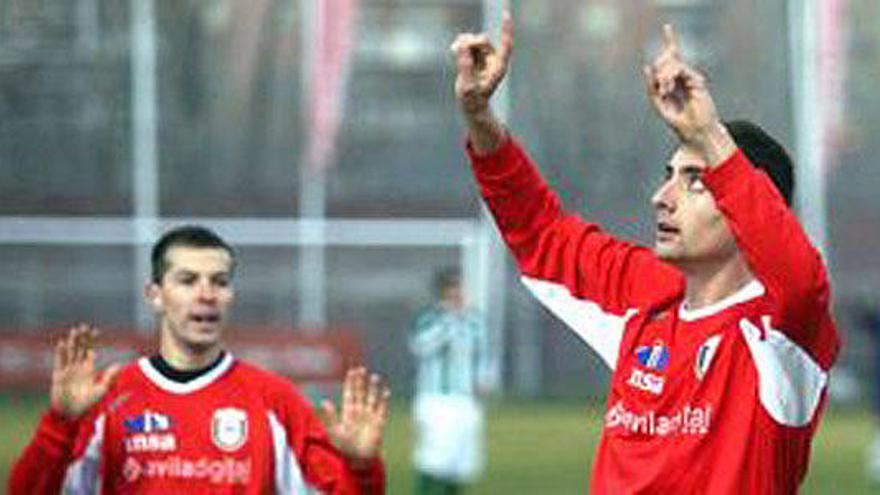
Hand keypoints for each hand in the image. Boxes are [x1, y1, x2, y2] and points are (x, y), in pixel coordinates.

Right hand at [50, 324, 121, 418]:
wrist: (72, 414)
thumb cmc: (88, 404)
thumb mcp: (102, 389)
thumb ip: (110, 377)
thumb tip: (120, 365)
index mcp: (88, 370)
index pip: (89, 351)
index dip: (91, 341)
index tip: (95, 330)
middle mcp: (77, 368)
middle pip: (79, 349)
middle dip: (81, 338)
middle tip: (83, 326)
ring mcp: (68, 371)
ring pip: (70, 352)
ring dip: (72, 342)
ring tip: (74, 331)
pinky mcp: (59, 376)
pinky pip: (60, 362)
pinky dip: (61, 353)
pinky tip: (62, 343)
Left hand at [321, 367, 389, 462]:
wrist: (359, 460)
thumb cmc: (345, 447)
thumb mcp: (335, 431)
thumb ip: (331, 416)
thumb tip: (324, 401)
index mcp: (348, 412)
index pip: (350, 394)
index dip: (351, 383)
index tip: (351, 371)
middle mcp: (359, 412)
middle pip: (360, 393)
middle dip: (361, 381)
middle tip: (361, 369)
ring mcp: (370, 416)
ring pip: (371, 398)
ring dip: (373, 388)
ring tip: (374, 377)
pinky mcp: (379, 423)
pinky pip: (382, 409)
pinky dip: (384, 400)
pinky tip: (385, 391)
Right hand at [451, 11, 513, 116]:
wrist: (472, 106)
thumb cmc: (473, 100)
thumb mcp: (467, 86)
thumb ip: (464, 66)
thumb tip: (461, 48)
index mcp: (498, 66)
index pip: (505, 44)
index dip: (506, 29)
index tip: (506, 14)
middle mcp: (494, 60)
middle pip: (484, 42)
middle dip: (470, 42)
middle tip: (456, 48)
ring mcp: (485, 58)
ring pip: (475, 41)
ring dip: (464, 43)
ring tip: (454, 50)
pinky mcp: (476, 58)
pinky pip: (469, 45)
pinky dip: (461, 46)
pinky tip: (454, 50)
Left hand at [643, 24, 735, 164]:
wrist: (696, 133)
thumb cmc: (679, 122)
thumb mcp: (660, 104)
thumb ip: (653, 88)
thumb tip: (647, 67)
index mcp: (675, 82)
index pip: (672, 59)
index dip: (671, 40)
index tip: (668, 27)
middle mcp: (683, 77)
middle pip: (669, 59)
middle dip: (659, 71)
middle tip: (660, 89)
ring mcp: (691, 78)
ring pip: (673, 63)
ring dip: (663, 76)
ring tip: (664, 91)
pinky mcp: (698, 81)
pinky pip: (679, 69)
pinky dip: (669, 77)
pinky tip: (667, 89)